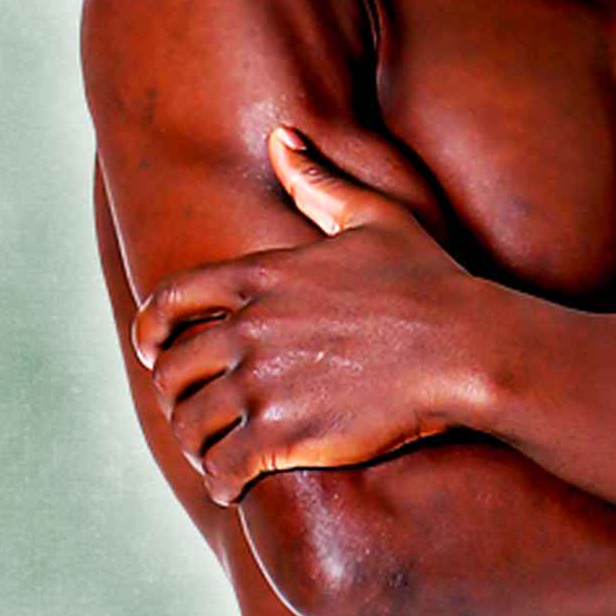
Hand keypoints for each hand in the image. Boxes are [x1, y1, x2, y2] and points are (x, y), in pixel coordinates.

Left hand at [132, 127, 482, 505]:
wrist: (464, 347)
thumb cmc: (428, 281)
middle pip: (171, 370)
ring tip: (214, 450)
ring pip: (189, 424)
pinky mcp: (282, 436)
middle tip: (193, 409)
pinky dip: (220, 480)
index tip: (155, 350)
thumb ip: (318, 179)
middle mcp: (249, 329)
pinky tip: (235, 481)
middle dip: (175, 393)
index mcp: (262, 276)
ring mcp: (262, 384)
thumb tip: (282, 133)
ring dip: (196, 441)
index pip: (168, 301)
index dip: (151, 330)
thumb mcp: (375, 216)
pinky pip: (221, 469)